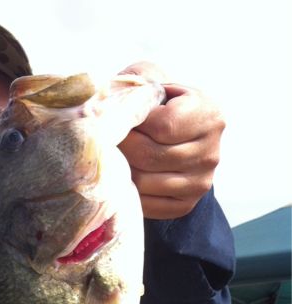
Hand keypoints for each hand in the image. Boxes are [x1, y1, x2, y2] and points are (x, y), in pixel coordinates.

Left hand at [118, 61, 224, 219]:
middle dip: (123, 147)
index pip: (163, 125)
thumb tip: (117, 100)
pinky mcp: (186, 205)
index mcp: (210, 115)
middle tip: (109, 140)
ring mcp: (201, 182)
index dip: (135, 123)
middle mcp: (212, 152)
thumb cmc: (157, 107)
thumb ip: (139, 80)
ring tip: (116, 157)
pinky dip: (129, 192)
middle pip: (150, 155)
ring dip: (122, 170)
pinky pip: (147, 205)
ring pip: (144, 181)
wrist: (175, 141)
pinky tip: (125, 177)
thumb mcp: (153, 82)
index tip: (125, 119)